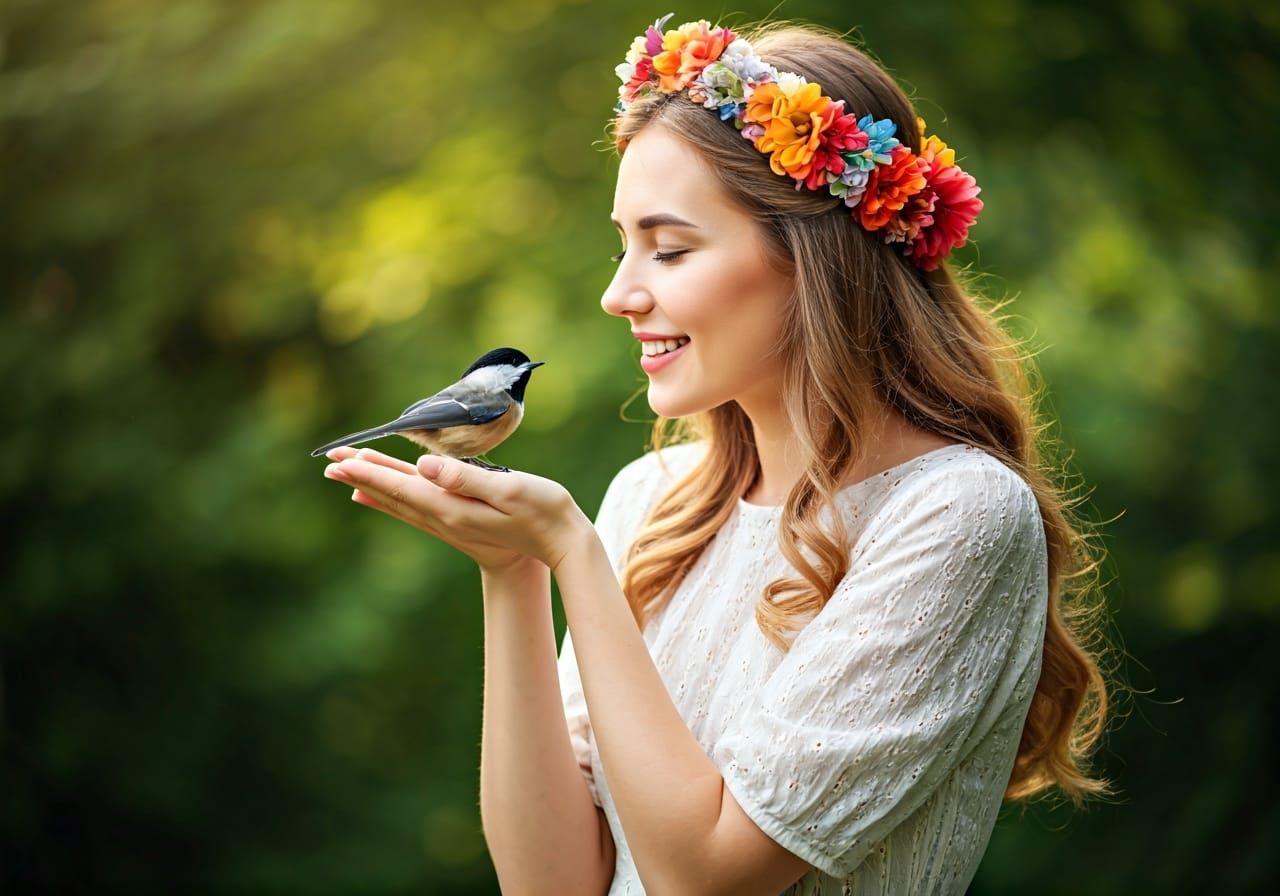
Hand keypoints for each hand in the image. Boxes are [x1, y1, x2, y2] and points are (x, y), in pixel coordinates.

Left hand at [322, 447, 590, 573]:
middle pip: (395, 494)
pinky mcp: (460, 520)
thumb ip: (466, 478)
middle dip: (362, 475)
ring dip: (373, 486)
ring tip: (345, 475)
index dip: (371, 471)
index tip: (341, 460)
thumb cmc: (544, 511)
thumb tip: (426, 467)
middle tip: (328, 461)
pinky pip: (416, 509)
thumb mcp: (509, 490)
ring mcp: (452, 522)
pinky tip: (381, 497)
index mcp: (454, 507)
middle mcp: (447, 517)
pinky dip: (393, 499)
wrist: (561, 544)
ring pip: (402, 501)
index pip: (404, 486)